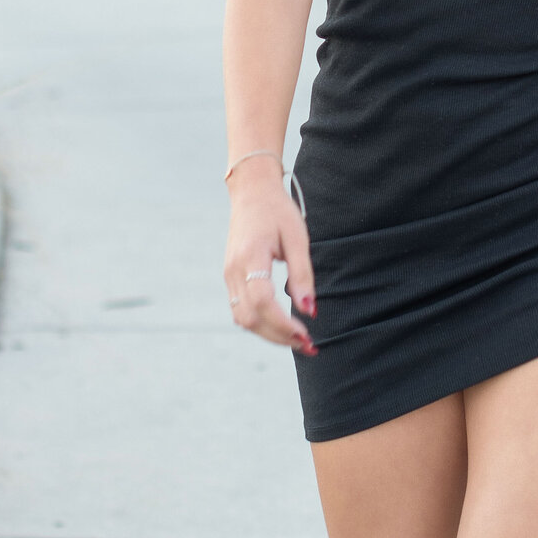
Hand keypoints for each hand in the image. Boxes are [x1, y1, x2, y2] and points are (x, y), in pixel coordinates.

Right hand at [223, 171, 316, 354]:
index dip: (283, 323)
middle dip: (278, 337)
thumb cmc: (278, 211)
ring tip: (297, 339)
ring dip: (269, 334)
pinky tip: (281, 325)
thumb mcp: (297, 237)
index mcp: (251, 256)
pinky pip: (240, 310)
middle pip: (250, 317)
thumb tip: (309, 310)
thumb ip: (302, 274)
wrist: (252, 193)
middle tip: (308, 345)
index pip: (262, 301)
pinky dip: (260, 323)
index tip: (306, 333)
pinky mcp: (230, 277)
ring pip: (242, 319)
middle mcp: (234, 270)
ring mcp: (228, 275)